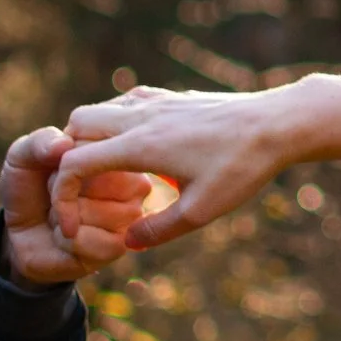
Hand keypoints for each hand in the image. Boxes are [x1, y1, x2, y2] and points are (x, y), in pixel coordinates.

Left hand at [0, 127, 150, 284]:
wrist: (21, 234)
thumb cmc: (30, 188)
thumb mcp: (23, 157)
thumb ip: (39, 142)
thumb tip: (63, 144)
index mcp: (115, 151)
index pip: (96, 149)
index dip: (63, 164)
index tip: (57, 171)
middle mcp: (134, 182)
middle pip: (100, 181)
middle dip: (64, 192)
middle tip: (61, 198)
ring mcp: (131, 215)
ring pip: (97, 212)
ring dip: (64, 218)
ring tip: (64, 217)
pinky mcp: (122, 246)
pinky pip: (94, 242)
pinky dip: (67, 242)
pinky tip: (68, 239)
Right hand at [53, 86, 293, 252]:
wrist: (278, 124)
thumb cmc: (242, 167)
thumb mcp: (201, 210)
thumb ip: (158, 229)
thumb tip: (127, 243)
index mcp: (140, 145)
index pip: (74, 163)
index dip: (62, 195)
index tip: (72, 222)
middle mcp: (141, 117)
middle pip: (75, 125)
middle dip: (68, 158)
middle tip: (84, 189)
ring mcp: (156, 102)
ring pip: (99, 109)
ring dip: (90, 138)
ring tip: (107, 173)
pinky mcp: (171, 97)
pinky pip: (125, 102)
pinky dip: (115, 122)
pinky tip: (136, 147)